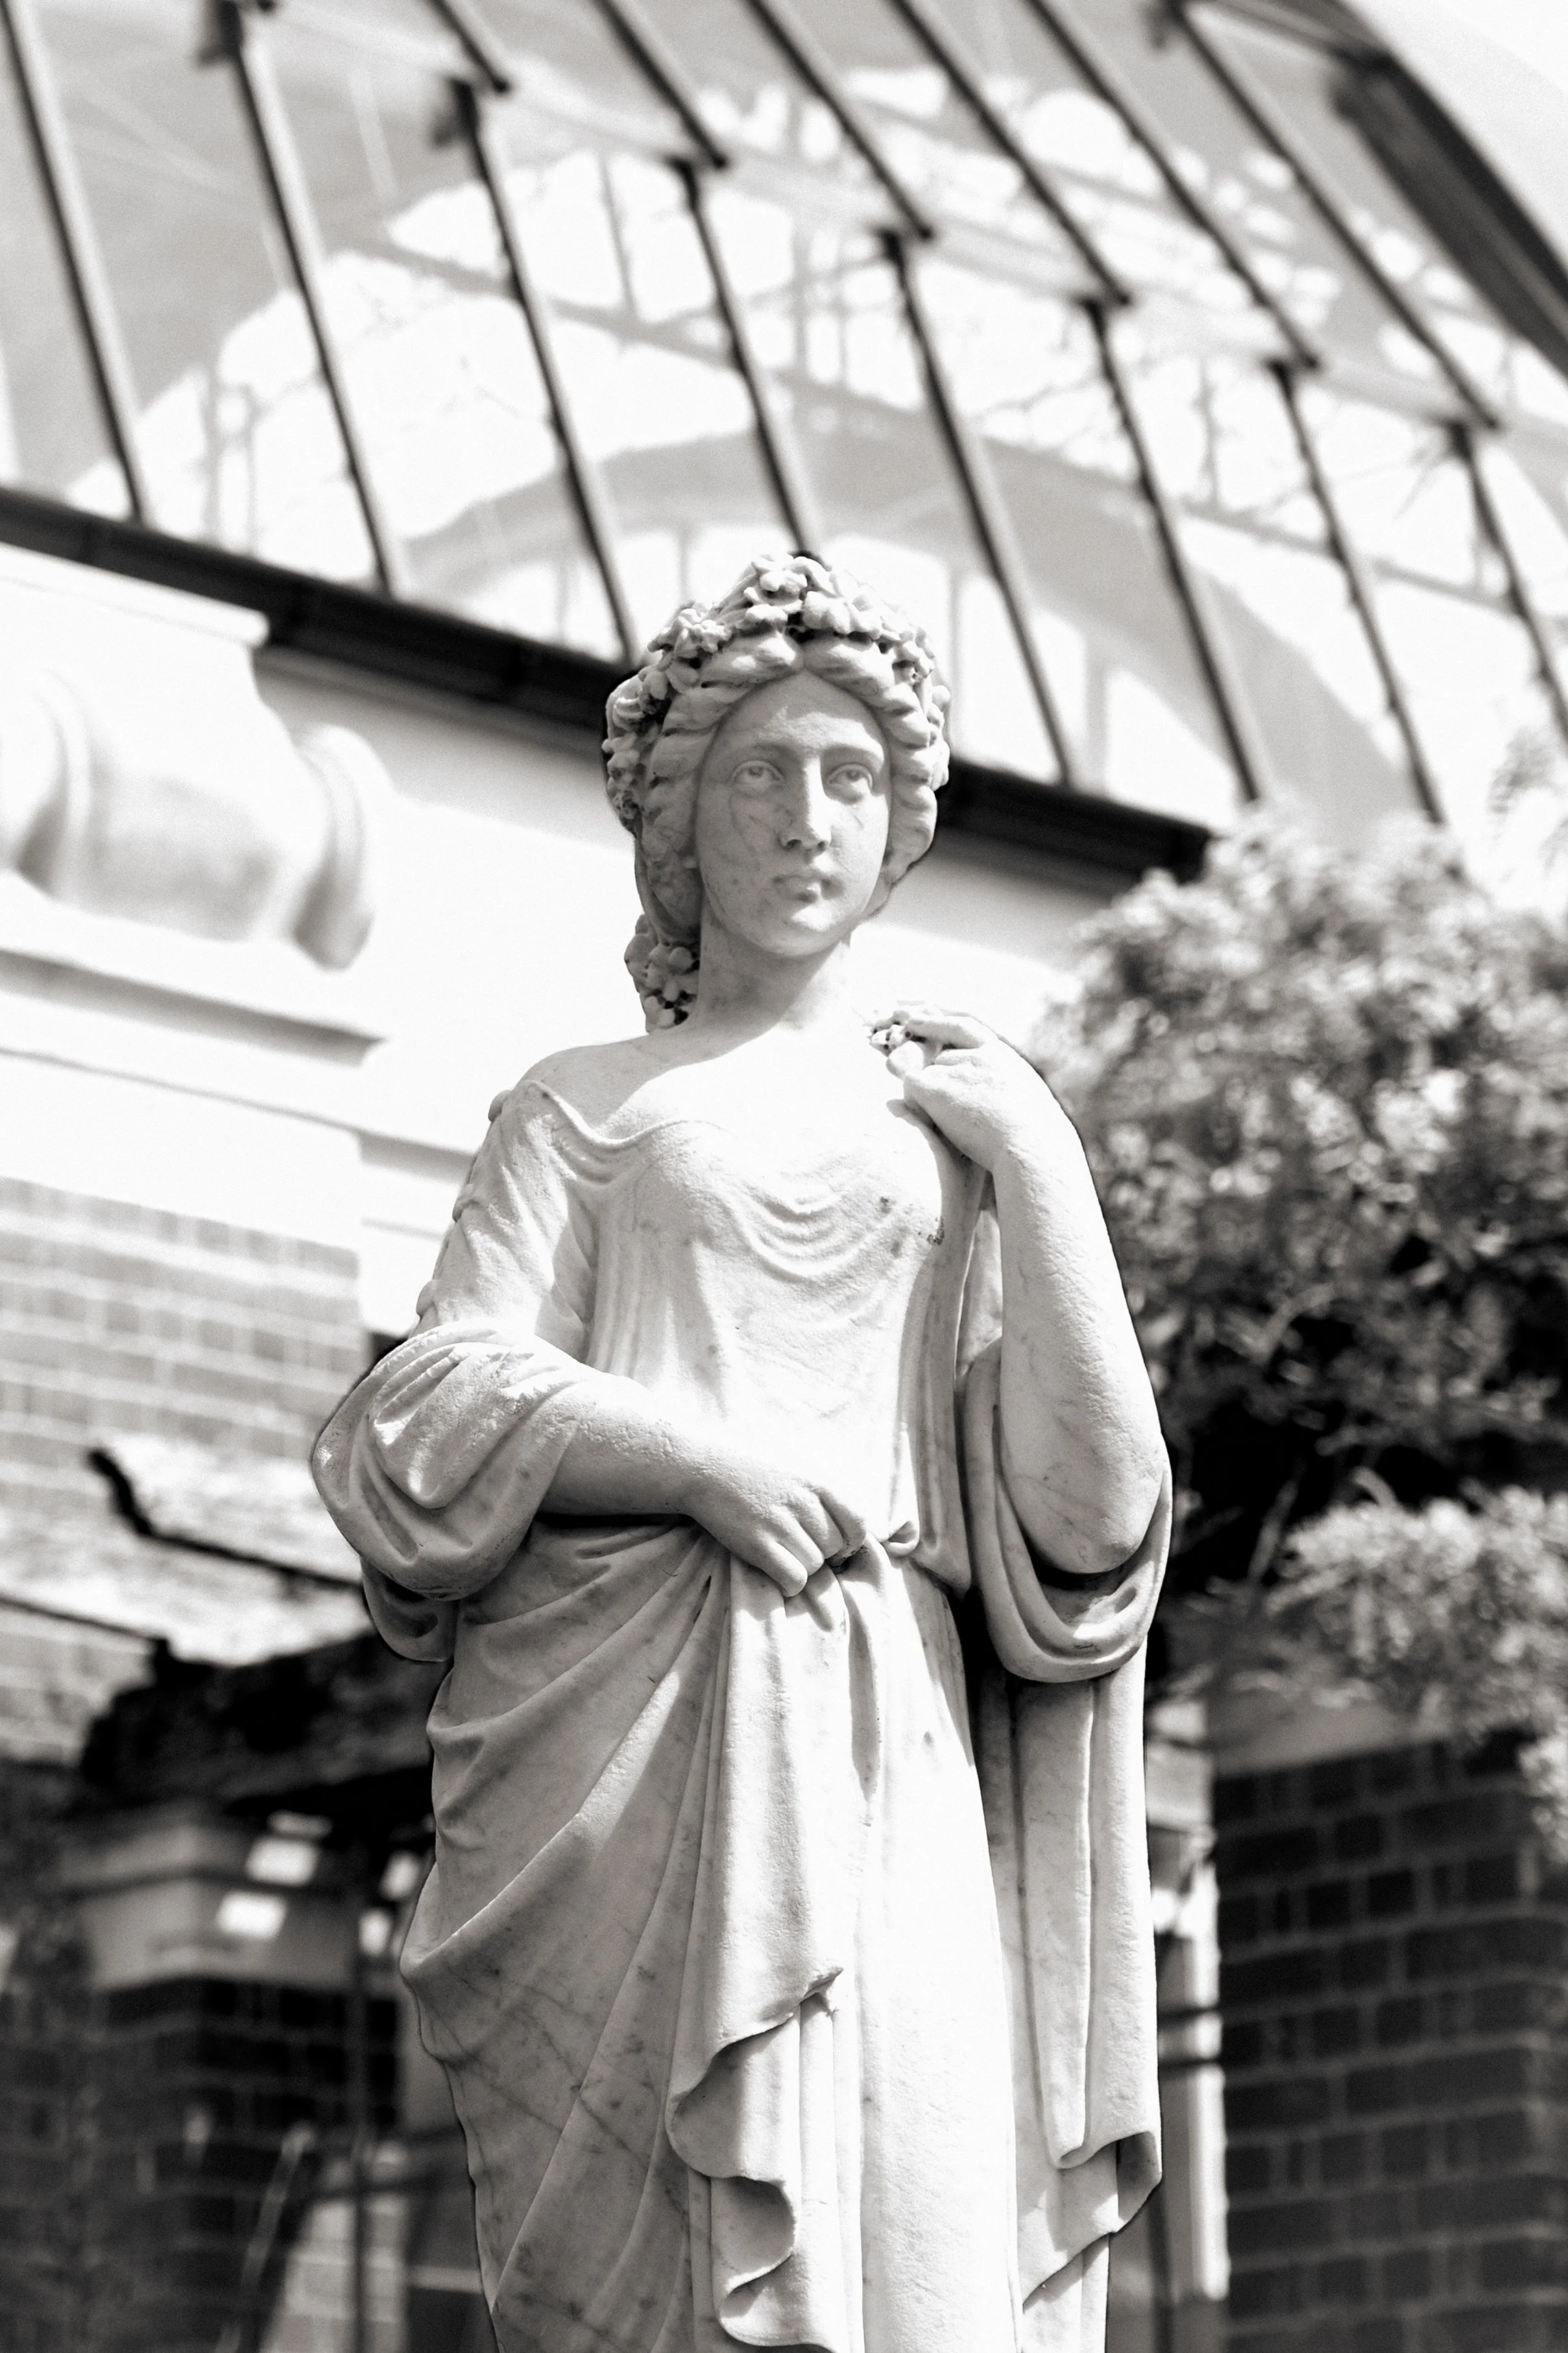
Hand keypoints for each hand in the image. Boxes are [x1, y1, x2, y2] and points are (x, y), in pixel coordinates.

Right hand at [681, 1437, 868, 1597]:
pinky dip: (788, 1584)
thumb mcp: (798, 1473)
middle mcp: (803, 1502)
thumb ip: (825, 1498)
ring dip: (800, 1568)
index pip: (858, 1524)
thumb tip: (859, 1534)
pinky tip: (775, 1572)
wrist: (705, 1471)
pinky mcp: (757, 1543)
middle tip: (796, 1547)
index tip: (834, 1547)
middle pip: (834, 1549)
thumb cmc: (754, 1476)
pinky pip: (793, 1579)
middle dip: (820, 1554)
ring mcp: (780, 1523)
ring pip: (814, 1567)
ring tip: (779, 1553)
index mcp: (818, 1484)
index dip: (850, 1543)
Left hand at [872, 1003, 1061, 1173]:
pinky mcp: (938, 1087)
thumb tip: (995, 1101)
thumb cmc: (1037, 1140)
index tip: (913, 1019)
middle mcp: (979, 1056)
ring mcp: (959, 1069)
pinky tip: (939, 1123)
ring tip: (962, 1127)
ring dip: (935, 1098)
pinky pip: (912, 1087)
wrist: (1032, 1148)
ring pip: (929, 1077)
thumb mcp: (1030, 1104)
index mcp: (1004, 1057)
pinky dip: (918, 1102)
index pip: (965, 1028)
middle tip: (935, 1092)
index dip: (936, 1023)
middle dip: (938, 1079)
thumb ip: (1007, 1091)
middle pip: (942, 1060)